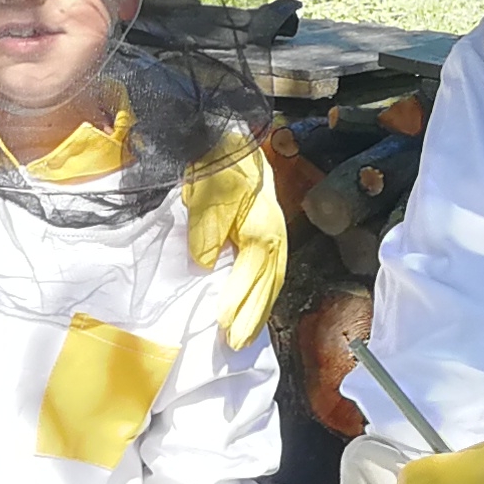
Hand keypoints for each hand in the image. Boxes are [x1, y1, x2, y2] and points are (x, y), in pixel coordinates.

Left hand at [179, 132, 287, 350]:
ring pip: (272, 284)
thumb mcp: (207, 192)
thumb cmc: (216, 165)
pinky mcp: (270, 237)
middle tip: (235, 345)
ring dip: (259, 312)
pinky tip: (253, 310)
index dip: (237, 301)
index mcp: (262, 229)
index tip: (222, 325)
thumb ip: (207, 228)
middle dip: (251, 318)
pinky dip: (262, 296)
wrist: (228, 138)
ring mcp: (276, 238)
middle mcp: (275, 238)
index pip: (251, 274)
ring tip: (243, 339)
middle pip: (267, 286)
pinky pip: (271, 275)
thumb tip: (206, 262)